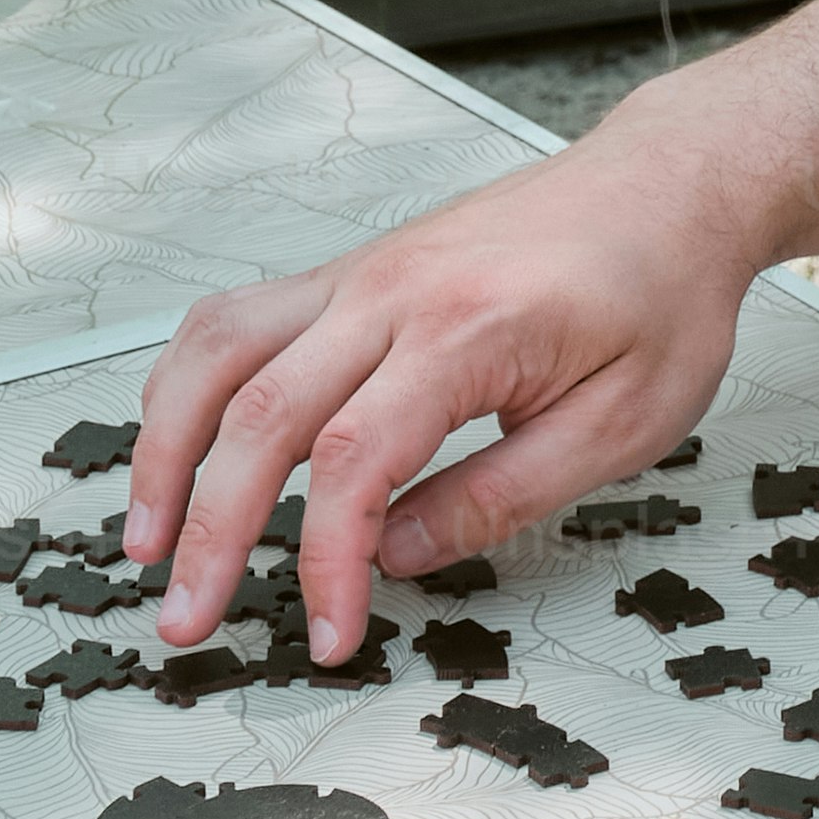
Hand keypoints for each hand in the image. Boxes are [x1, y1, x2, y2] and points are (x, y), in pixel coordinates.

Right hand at [119, 156, 755, 666]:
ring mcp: (361, 272)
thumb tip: (401, 558)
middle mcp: (391, 291)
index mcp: (465, 330)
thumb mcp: (624, 421)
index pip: (352, 461)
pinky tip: (180, 445)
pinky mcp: (353, 271)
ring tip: (148, 542)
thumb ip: (504, 496)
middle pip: (258, 413)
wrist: (670, 185)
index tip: (329, 633)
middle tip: (185, 620)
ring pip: (217, 352)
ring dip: (164, 449)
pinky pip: (238, 321)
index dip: (324, 562)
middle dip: (207, 530)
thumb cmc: (660, 290)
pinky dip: (189, 384)